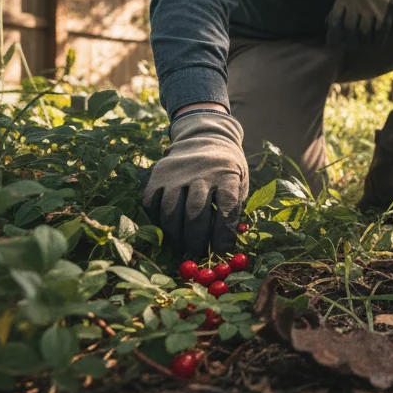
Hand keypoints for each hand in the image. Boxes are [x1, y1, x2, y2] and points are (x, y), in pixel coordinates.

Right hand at [141, 109, 248, 258]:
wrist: (205, 136)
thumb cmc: (227, 168)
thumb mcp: (240, 181)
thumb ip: (234, 208)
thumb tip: (225, 246)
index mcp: (227, 173)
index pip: (226, 206)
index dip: (223, 233)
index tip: (221, 252)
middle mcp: (201, 171)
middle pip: (196, 211)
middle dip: (197, 239)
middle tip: (197, 255)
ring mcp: (176, 172)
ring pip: (171, 209)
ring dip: (175, 235)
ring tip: (181, 248)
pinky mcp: (158, 174)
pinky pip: (152, 203)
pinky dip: (157, 221)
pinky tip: (165, 231)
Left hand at [326, 0, 392, 49]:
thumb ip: (339, 7)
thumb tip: (327, 24)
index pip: (335, 21)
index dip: (333, 36)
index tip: (333, 47)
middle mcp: (357, 3)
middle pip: (350, 30)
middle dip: (350, 43)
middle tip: (352, 47)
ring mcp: (372, 7)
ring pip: (365, 33)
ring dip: (365, 43)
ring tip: (365, 45)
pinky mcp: (387, 11)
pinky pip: (381, 32)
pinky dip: (378, 41)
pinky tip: (377, 44)